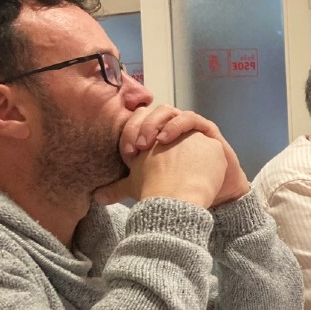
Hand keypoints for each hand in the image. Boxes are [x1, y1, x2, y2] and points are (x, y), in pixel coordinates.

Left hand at [112, 105, 249, 206]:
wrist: (215, 194)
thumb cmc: (183, 188)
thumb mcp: (144, 188)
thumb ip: (121, 189)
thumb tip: (95, 197)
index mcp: (153, 136)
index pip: (136, 121)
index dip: (128, 132)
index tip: (125, 154)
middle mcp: (169, 128)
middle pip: (150, 113)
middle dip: (140, 126)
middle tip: (135, 147)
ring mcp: (188, 128)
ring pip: (169, 112)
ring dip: (157, 123)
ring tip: (151, 143)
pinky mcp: (207, 130)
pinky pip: (191, 118)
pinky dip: (178, 125)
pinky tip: (167, 139)